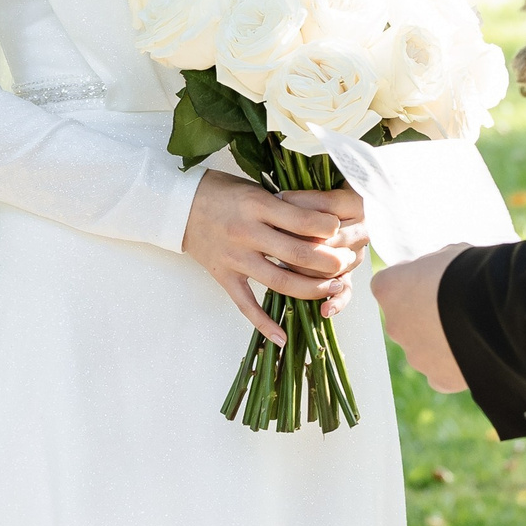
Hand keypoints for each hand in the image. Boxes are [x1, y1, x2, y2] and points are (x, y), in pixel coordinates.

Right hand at [182, 173, 361, 345]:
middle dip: (328, 262)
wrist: (178, 205)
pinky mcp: (223, 276)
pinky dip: (264, 323)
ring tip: (333, 288)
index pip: (301, 221)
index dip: (328, 227)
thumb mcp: (255, 187)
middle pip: (297, 254)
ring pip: (279, 282)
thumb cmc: (223, 191)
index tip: (341, 229)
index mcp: (257, 205)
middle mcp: (247, 233)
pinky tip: (283, 337)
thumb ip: (284, 203)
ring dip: (311, 289)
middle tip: (347, 263)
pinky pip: (246, 305)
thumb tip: (324, 217)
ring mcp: (234, 258)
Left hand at [372, 244, 468, 393]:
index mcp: (388, 288)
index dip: (414, 282)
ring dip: (441, 340)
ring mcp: (414, 355)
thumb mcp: (447, 255)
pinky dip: (454, 364)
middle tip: (456, 306)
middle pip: (405, 321)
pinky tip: (477, 350)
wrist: (496, 307)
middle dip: (425, 315)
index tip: (434, 280)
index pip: (390, 286)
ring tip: (475, 326)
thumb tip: (437, 275)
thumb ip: (433, 269)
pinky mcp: (438, 378)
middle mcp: (394, 325)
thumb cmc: (469, 270)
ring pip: (424, 348)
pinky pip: (441, 372)